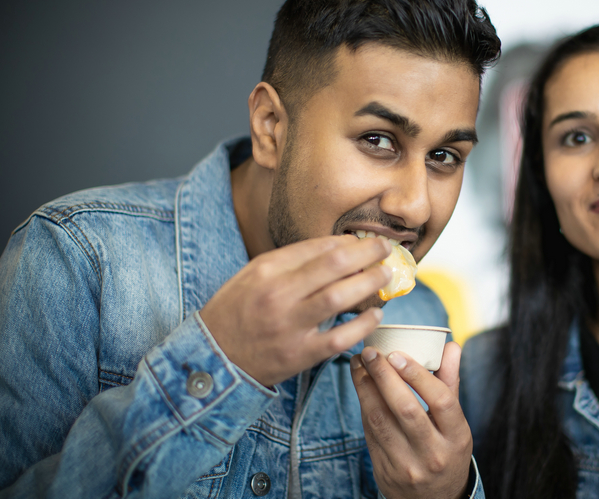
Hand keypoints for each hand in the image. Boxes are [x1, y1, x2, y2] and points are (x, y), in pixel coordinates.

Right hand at [200, 235, 391, 386]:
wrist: (213, 357)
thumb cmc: (237, 310)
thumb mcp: (253, 274)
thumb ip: (292, 260)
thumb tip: (337, 246)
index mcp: (267, 270)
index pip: (318, 248)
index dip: (348, 242)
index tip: (365, 242)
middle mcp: (278, 295)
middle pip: (334, 266)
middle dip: (367, 254)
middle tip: (385, 250)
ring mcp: (290, 326)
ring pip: (340, 298)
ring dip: (369, 283)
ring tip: (385, 276)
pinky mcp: (300, 355)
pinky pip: (340, 337)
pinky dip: (363, 324)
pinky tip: (375, 314)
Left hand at [351, 342, 472, 498]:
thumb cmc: (446, 450)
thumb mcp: (456, 422)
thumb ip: (450, 383)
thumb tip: (451, 346)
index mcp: (457, 437)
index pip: (440, 400)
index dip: (417, 374)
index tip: (397, 353)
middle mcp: (434, 453)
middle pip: (406, 409)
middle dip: (384, 376)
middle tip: (371, 352)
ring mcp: (408, 465)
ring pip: (381, 420)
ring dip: (365, 388)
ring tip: (358, 364)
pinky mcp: (385, 471)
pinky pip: (370, 433)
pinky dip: (363, 405)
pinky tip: (360, 386)